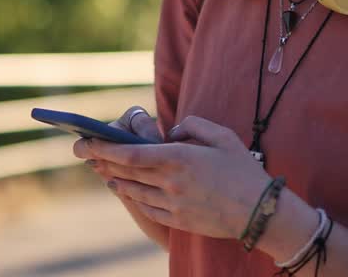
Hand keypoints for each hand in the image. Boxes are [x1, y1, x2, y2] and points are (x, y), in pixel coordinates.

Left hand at [74, 115, 271, 239]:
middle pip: (127, 172)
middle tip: (88, 154)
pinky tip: (129, 191)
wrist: (260, 212)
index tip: (90, 142)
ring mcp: (173, 204)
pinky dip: (135, 198)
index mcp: (180, 157)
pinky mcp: (178, 220)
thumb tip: (172, 131)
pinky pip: (148, 208)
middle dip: (104, 162)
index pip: (132, 153)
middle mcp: (171, 181)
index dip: (107, 148)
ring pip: (134, 191)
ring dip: (117, 181)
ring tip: (105, 172)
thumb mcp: (222, 136)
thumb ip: (193, 126)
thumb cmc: (243, 170)